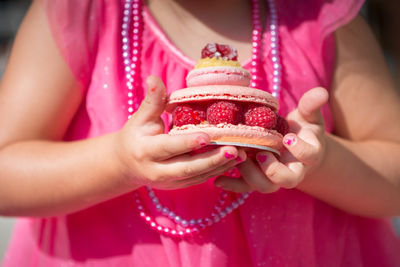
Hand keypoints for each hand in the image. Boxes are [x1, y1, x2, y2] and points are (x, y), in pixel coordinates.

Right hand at [114, 76, 245, 189]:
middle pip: (187, 168)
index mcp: (145, 151)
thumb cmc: (136, 135)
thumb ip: (152, 100)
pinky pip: (200, 179)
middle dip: (212, 161)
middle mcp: (157, 171)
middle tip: (235, 150)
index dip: (187, 143)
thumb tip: (154, 78)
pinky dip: (217, 171)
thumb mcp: (141, 118)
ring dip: (220, 167)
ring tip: (242, 155)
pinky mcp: (178, 186)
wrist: (126, 164)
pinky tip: (234, 161)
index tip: (207, 136)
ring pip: (197, 176)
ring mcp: (169, 182)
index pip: (168, 147)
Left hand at [214, 87, 328, 192]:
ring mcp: (274, 177)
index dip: (301, 150)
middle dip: (274, 171)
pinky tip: (218, 180)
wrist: (294, 146)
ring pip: (265, 186)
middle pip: (287, 181)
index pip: (310, 156)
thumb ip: (311, 105)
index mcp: (308, 154)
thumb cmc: (302, 128)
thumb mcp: (308, 116)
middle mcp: (292, 170)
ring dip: (250, 175)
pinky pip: (245, 187)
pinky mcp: (257, 179)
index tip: (288, 138)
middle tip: (262, 154)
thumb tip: (321, 92)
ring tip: (238, 157)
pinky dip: (232, 185)